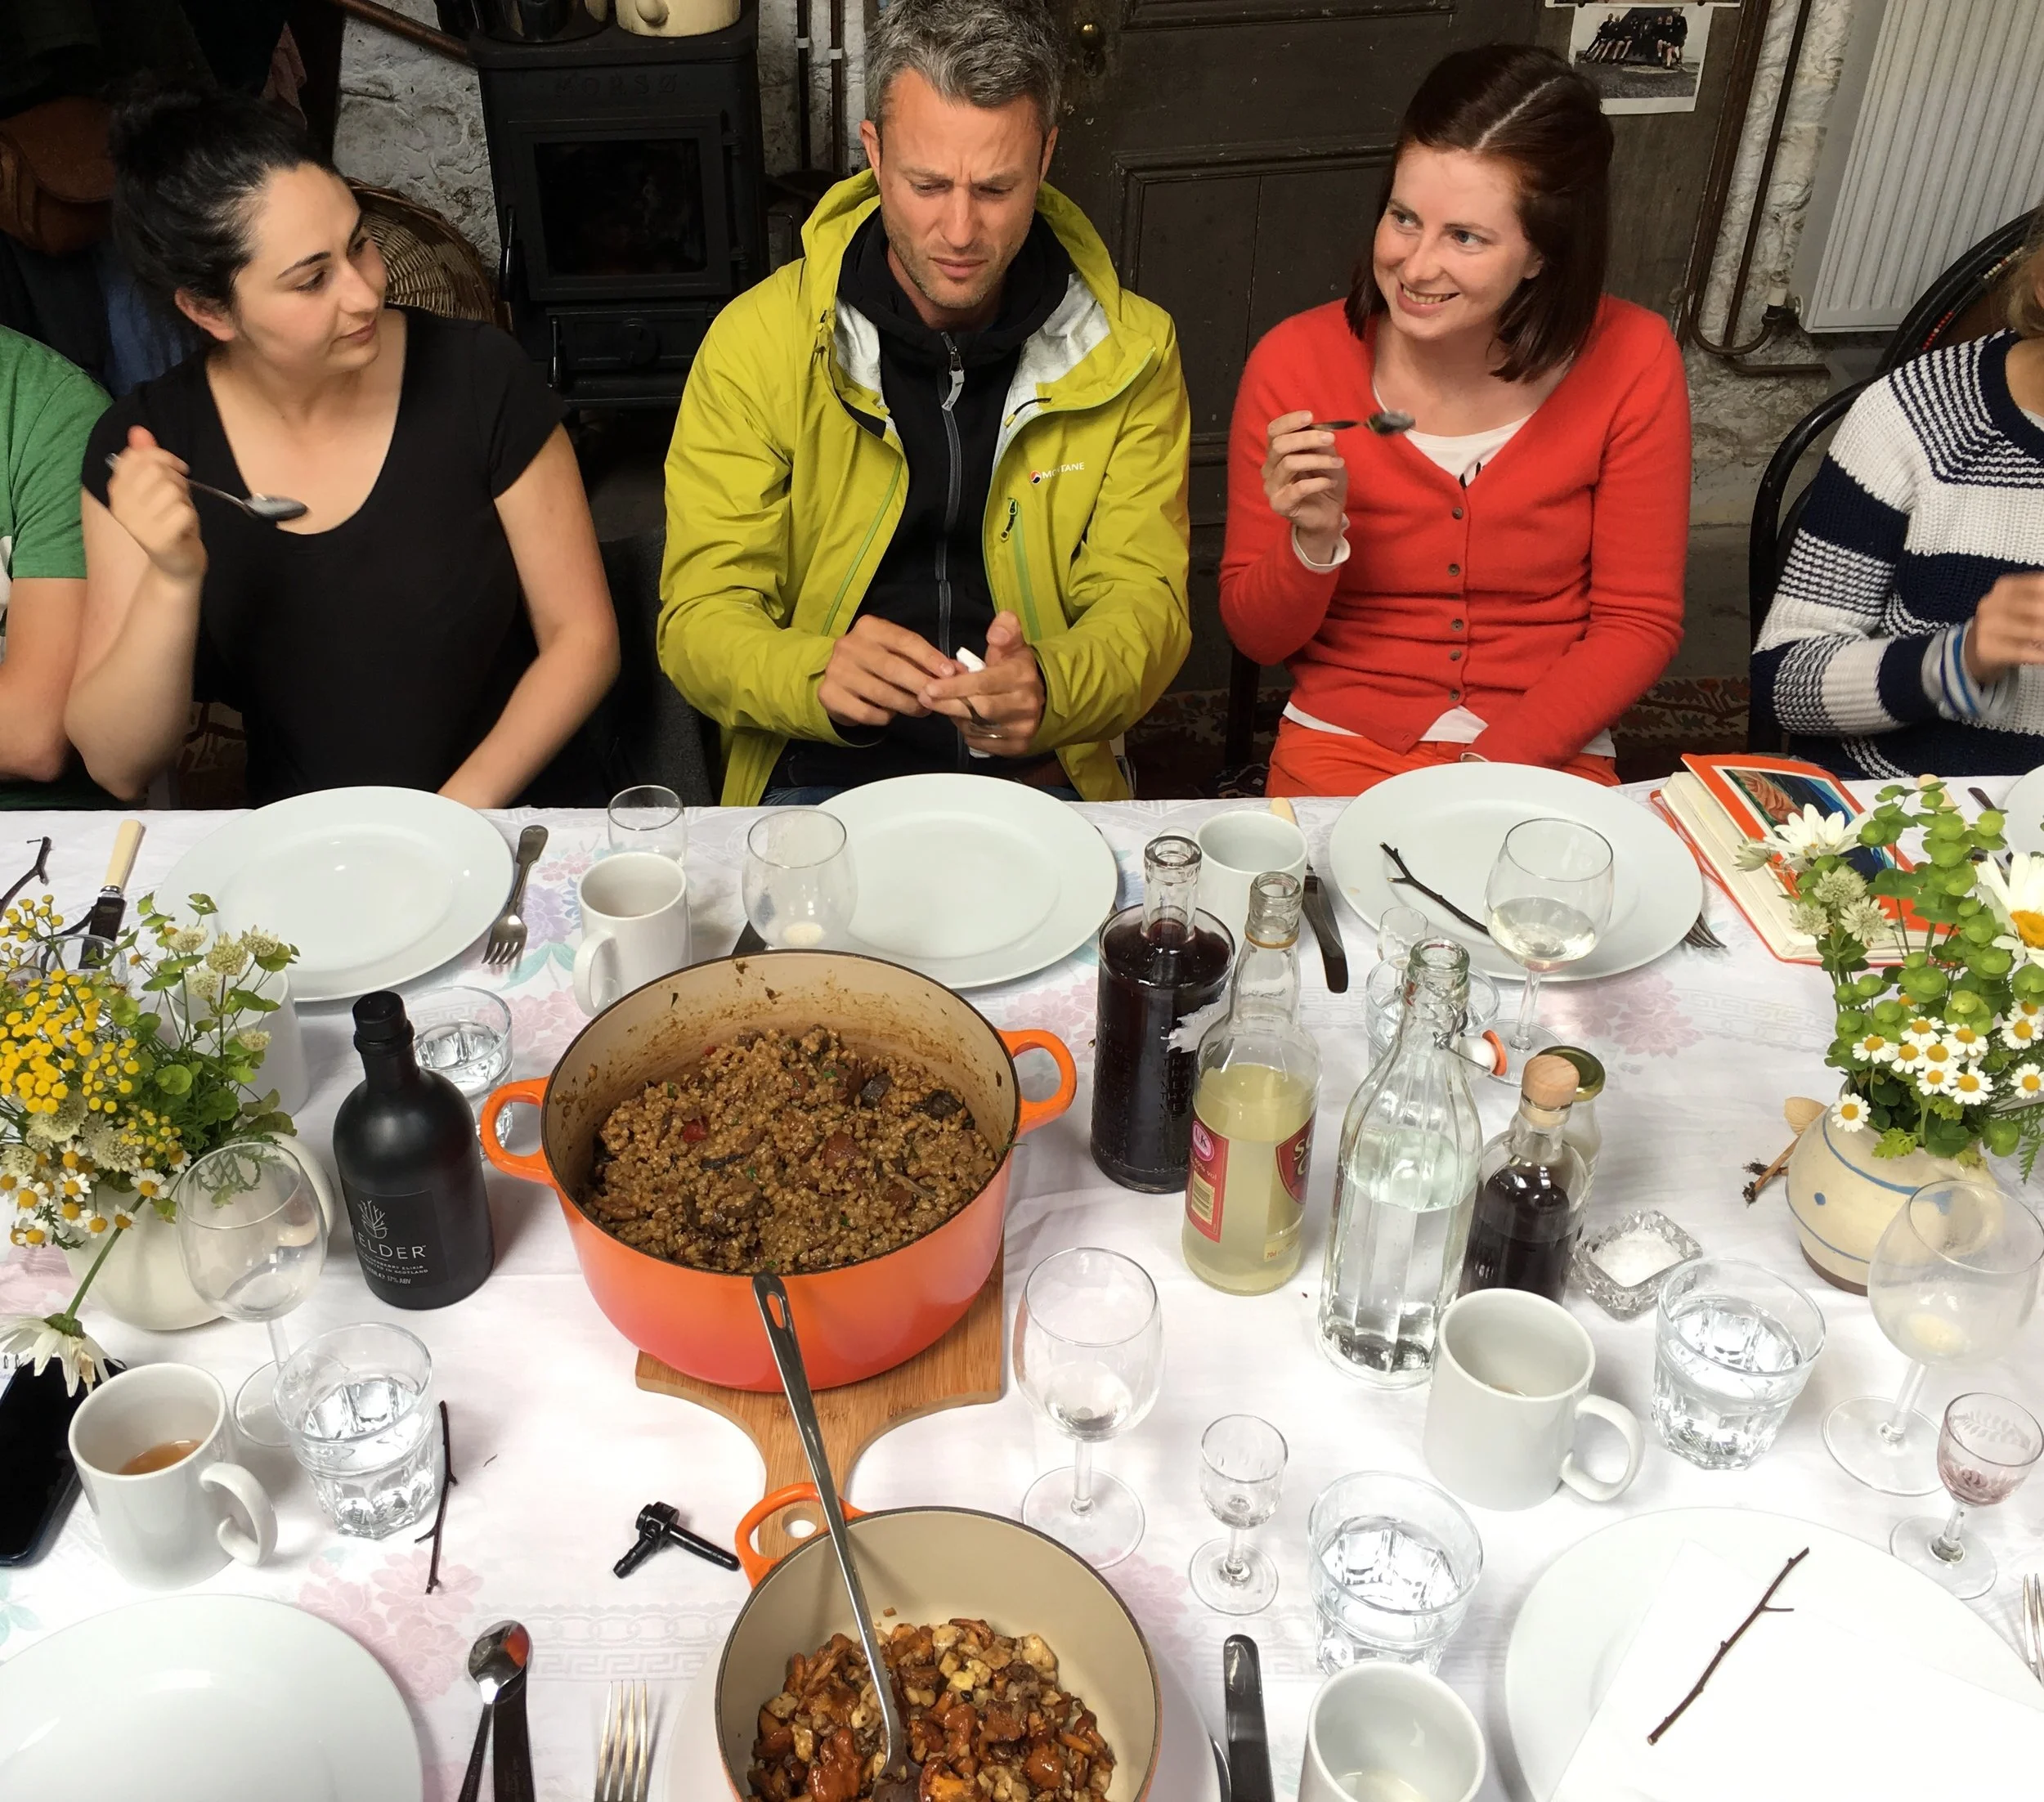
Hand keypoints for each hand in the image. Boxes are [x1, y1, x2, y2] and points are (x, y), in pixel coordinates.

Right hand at [104, 426, 205, 582]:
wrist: (176, 563)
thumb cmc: (168, 520)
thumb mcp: (158, 486)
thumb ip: (147, 458)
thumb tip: (139, 430)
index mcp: (116, 490)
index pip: (137, 456)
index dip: (162, 457)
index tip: (175, 468)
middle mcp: (121, 506)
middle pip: (156, 470)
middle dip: (176, 479)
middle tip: (178, 498)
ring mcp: (137, 524)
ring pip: (172, 489)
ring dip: (185, 500)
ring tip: (179, 514)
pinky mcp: (157, 539)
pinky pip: (184, 511)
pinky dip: (190, 517)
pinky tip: (183, 528)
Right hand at [818, 615, 957, 728]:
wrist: (835, 679)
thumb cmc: (875, 663)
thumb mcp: (898, 654)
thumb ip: (926, 661)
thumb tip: (959, 670)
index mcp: (869, 627)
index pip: (904, 640)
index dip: (929, 657)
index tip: (950, 674)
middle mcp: (849, 645)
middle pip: (893, 668)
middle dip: (921, 685)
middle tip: (938, 699)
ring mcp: (837, 670)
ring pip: (881, 693)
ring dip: (907, 705)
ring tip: (922, 710)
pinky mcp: (830, 695)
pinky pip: (866, 712)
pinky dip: (884, 717)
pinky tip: (890, 715)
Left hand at [920, 612, 1045, 755]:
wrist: (1043, 698)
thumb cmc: (1016, 668)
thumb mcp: (1013, 645)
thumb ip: (1005, 631)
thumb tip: (996, 633)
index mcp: (1021, 676)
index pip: (983, 683)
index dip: (954, 686)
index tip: (930, 687)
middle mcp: (1025, 704)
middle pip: (978, 709)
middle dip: (948, 703)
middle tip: (924, 697)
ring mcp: (1023, 728)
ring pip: (977, 727)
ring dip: (956, 717)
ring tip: (944, 705)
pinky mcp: (1018, 746)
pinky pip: (981, 742)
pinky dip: (967, 732)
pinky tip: (963, 719)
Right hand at [1261, 409, 1348, 564]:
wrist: (1327, 515)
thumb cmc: (1324, 482)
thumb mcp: (1326, 457)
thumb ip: (1319, 443)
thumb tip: (1320, 427)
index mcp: (1277, 453)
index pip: (1273, 431)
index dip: (1289, 421)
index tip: (1310, 416)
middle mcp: (1269, 468)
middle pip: (1279, 445)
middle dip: (1307, 438)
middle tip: (1330, 439)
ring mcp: (1272, 487)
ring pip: (1289, 463)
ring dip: (1318, 460)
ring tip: (1338, 464)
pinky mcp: (1280, 504)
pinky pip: (1298, 488)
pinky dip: (1319, 482)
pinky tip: (1331, 482)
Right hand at [1964, 573, 2043, 686]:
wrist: (1974, 650)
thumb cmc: (2007, 625)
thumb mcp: (2021, 605)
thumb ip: (2039, 599)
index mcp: (2004, 587)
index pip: (2039, 585)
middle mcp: (1991, 604)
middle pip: (2038, 608)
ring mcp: (1986, 627)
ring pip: (2033, 631)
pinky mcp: (1986, 649)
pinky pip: (2022, 652)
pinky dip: (2041, 655)